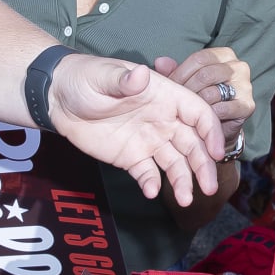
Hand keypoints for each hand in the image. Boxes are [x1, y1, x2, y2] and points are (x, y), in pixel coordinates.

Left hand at [48, 56, 221, 205]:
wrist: (58, 99)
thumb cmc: (84, 78)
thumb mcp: (103, 75)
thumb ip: (124, 80)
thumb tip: (141, 74)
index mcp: (164, 96)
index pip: (198, 114)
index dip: (211, 131)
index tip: (216, 152)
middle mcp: (163, 120)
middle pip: (193, 144)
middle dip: (204, 165)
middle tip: (209, 187)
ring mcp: (149, 141)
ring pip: (175, 163)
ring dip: (183, 181)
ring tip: (185, 200)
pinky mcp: (132, 158)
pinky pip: (147, 173)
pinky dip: (152, 184)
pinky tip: (151, 192)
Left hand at [153, 47, 252, 145]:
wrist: (221, 126)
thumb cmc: (203, 97)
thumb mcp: (187, 81)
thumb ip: (174, 71)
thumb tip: (160, 62)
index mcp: (224, 55)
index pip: (200, 58)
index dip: (181, 72)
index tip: (168, 86)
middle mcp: (238, 66)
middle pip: (206, 74)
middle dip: (187, 90)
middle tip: (175, 102)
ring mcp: (245, 85)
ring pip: (213, 92)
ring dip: (196, 104)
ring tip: (185, 112)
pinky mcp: (248, 105)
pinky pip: (223, 108)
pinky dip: (209, 115)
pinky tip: (200, 121)